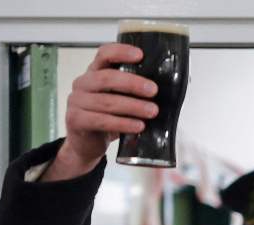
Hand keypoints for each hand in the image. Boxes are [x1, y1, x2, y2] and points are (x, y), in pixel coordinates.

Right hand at [43, 43, 157, 180]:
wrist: (88, 144)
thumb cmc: (110, 117)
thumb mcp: (122, 100)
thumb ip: (138, 92)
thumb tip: (177, 85)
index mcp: (95, 72)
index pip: (104, 54)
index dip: (121, 52)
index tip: (140, 55)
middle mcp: (83, 83)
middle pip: (106, 78)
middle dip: (132, 83)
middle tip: (154, 90)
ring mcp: (77, 101)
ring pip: (106, 102)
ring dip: (133, 106)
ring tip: (152, 111)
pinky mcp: (76, 120)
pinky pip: (101, 120)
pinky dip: (122, 124)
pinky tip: (138, 126)